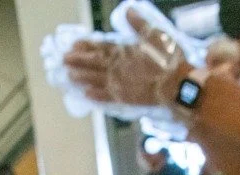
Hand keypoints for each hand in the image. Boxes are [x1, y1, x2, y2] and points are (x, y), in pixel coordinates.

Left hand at [64, 9, 191, 108]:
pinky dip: (95, 95)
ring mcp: (119, 84)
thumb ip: (139, 24)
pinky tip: (86, 94)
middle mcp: (117, 68)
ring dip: (82, 77)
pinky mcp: (124, 99)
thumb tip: (128, 10)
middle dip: (78, 61)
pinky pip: (106, 97)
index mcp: (124, 52)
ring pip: (95, 80)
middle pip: (93, 63)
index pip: (101, 47)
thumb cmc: (168, 61)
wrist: (175, 87)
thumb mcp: (156, 35)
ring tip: (70, 76)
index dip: (86, 46)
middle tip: (64, 59)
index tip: (74, 44)